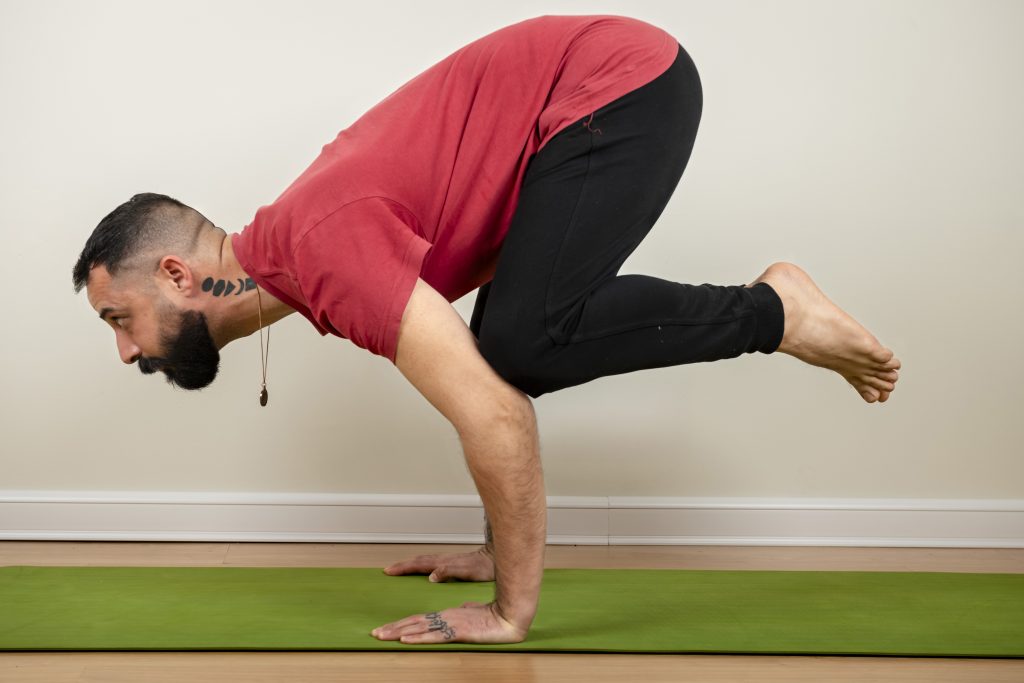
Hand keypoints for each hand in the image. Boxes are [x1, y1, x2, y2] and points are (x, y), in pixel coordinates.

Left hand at [371, 601, 526, 643]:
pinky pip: (434, 635)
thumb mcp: (474, 613)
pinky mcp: (457, 631)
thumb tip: (463, 609)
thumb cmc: (494, 616)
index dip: (402, 624)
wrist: (509, 616)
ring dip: (398, 632)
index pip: (420, 619)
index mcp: (448, 614)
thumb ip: (466, 611)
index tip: (387, 629)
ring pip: (419, 628)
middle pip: (414, 622)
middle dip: (393, 628)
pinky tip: (406, 639)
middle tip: (375, 633)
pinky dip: (418, 637)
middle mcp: (445, 617)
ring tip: (382, 636)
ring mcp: (450, 623)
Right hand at [383, 547, 494, 581]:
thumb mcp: (467, 571)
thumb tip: (431, 576)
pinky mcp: (452, 563)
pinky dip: (421, 565)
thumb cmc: (484, 567)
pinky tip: (422, 570)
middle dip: (402, 565)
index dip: (404, 568)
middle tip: (388, 570)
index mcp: (443, 562)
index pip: (419, 564)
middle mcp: (443, 560)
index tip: (389, 570)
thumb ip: (449, 572)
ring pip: (424, 561)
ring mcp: (447, 560)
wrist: (496, 558)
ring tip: (399, 568)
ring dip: (410, 564)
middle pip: (418, 561)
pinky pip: (431, 563)